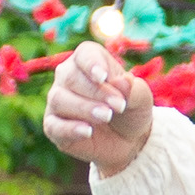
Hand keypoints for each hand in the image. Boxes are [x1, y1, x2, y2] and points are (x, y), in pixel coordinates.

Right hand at [44, 41, 153, 176]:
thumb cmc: (131, 109)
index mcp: (88, 61)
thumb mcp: (141, 99)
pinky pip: (54, 125)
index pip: (84, 55)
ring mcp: (58, 101)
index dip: (92, 64)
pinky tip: (87, 132)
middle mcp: (67, 77)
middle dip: (96, 92)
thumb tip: (123, 82)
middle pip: (71, 77)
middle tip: (118, 106)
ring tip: (106, 117)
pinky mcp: (54, 126)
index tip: (103, 77)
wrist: (129, 140)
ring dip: (84, 108)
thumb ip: (133, 89)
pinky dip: (70, 128)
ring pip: (60, 99)